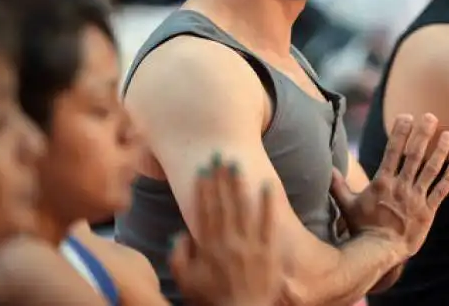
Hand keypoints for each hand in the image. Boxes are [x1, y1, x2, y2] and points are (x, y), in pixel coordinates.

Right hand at [169, 157, 281, 305]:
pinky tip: (268, 184)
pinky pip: (269, 221)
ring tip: (236, 164)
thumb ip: (179, 258)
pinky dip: (268, 202)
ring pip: (244, 207)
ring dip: (240, 184)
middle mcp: (229, 241)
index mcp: (209, 247)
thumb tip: (180, 234)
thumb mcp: (187, 281)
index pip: (205, 211)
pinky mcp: (269, 249)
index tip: (203, 170)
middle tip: (219, 156)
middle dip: (220, 179)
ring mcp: (250, 244)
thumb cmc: (213, 298)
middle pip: (224, 203)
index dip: (203, 189)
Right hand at [330, 114, 448, 260]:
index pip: (393, 151)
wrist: (380, 252)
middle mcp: (401, 187)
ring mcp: (416, 199)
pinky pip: (440, 192)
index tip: (406, 115)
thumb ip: (338, 185)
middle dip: (423, 134)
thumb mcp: (347, 205)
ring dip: (440, 151)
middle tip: (430, 116)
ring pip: (431, 170)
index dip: (400, 132)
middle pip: (414, 155)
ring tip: (448, 134)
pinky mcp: (428, 212)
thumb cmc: (362, 228)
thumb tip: (328, 168)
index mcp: (383, 182)